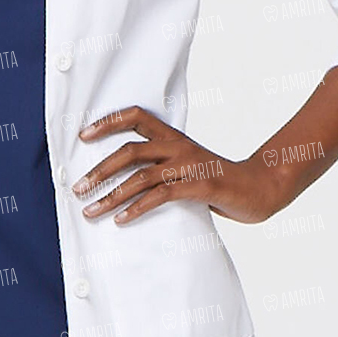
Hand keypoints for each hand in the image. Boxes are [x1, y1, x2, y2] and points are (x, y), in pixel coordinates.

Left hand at [72, 105, 278, 224]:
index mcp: (175, 137)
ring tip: (91, 210)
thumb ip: (161, 166)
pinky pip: (161, 195)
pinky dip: (137, 208)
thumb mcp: (188, 164)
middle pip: (131, 150)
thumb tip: (125, 178)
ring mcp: (190, 165)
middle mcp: (179, 146)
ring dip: (111, 194)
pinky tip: (121, 219)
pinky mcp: (200, 185)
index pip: (137, 116)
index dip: (108, 122)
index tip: (83, 135)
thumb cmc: (218, 179)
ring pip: (141, 176)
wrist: (259, 188)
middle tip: (77, 187)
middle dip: (100, 169)